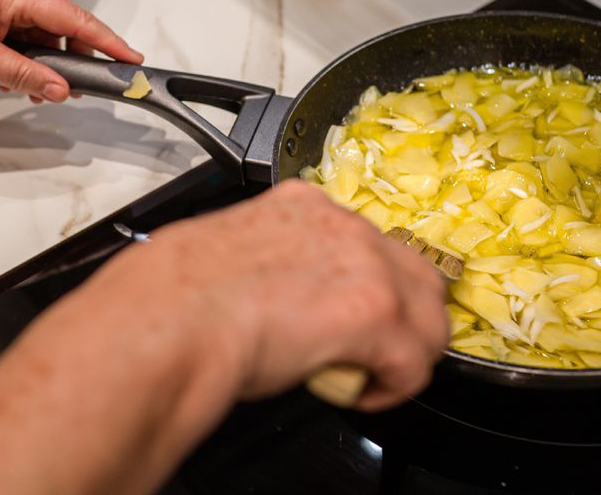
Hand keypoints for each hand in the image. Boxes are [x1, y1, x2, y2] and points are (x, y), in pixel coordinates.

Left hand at [0, 0, 140, 93]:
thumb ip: (24, 75)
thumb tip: (60, 89)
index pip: (76, 19)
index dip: (108, 41)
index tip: (132, 59)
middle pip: (66, 30)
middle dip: (77, 61)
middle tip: (89, 88)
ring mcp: (7, 9)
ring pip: (46, 41)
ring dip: (47, 68)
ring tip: (40, 92)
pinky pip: (26, 44)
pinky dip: (28, 64)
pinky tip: (15, 83)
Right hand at [85, 179, 450, 410]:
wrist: (170, 320)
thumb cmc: (175, 297)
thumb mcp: (228, 252)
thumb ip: (269, 263)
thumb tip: (270, 294)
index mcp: (302, 205)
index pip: (367, 241)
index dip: (367, 285)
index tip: (347, 316)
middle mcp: (342, 225)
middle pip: (416, 273)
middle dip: (405, 319)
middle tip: (376, 353)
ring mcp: (365, 264)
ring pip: (430, 317)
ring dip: (409, 353)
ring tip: (374, 377)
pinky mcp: (373, 312)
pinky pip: (414, 361)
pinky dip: (395, 387)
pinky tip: (363, 395)